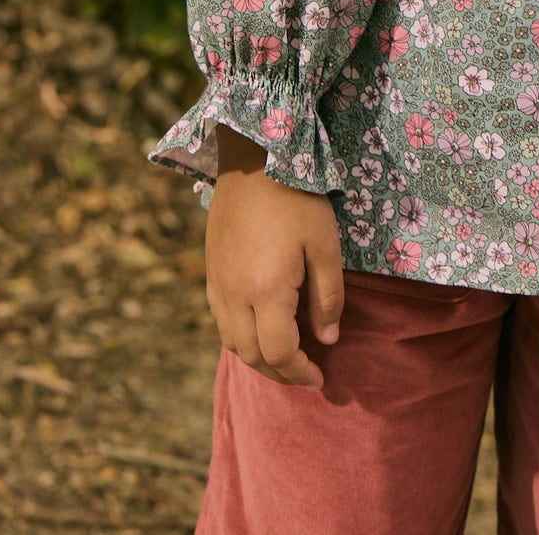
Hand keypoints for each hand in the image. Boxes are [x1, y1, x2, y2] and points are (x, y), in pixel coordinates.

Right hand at [205, 124, 344, 388]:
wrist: (252, 160)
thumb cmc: (297, 199)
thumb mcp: (325, 245)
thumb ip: (328, 296)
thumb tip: (328, 339)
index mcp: (265, 292)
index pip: (279, 353)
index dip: (300, 372)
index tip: (321, 378)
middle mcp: (234, 297)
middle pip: (252, 356)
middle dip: (280, 373)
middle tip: (306, 373)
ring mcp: (217, 286)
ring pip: (232, 344)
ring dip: (258, 359)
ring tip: (286, 358)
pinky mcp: (210, 273)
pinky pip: (221, 323)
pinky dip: (241, 339)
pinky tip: (260, 330)